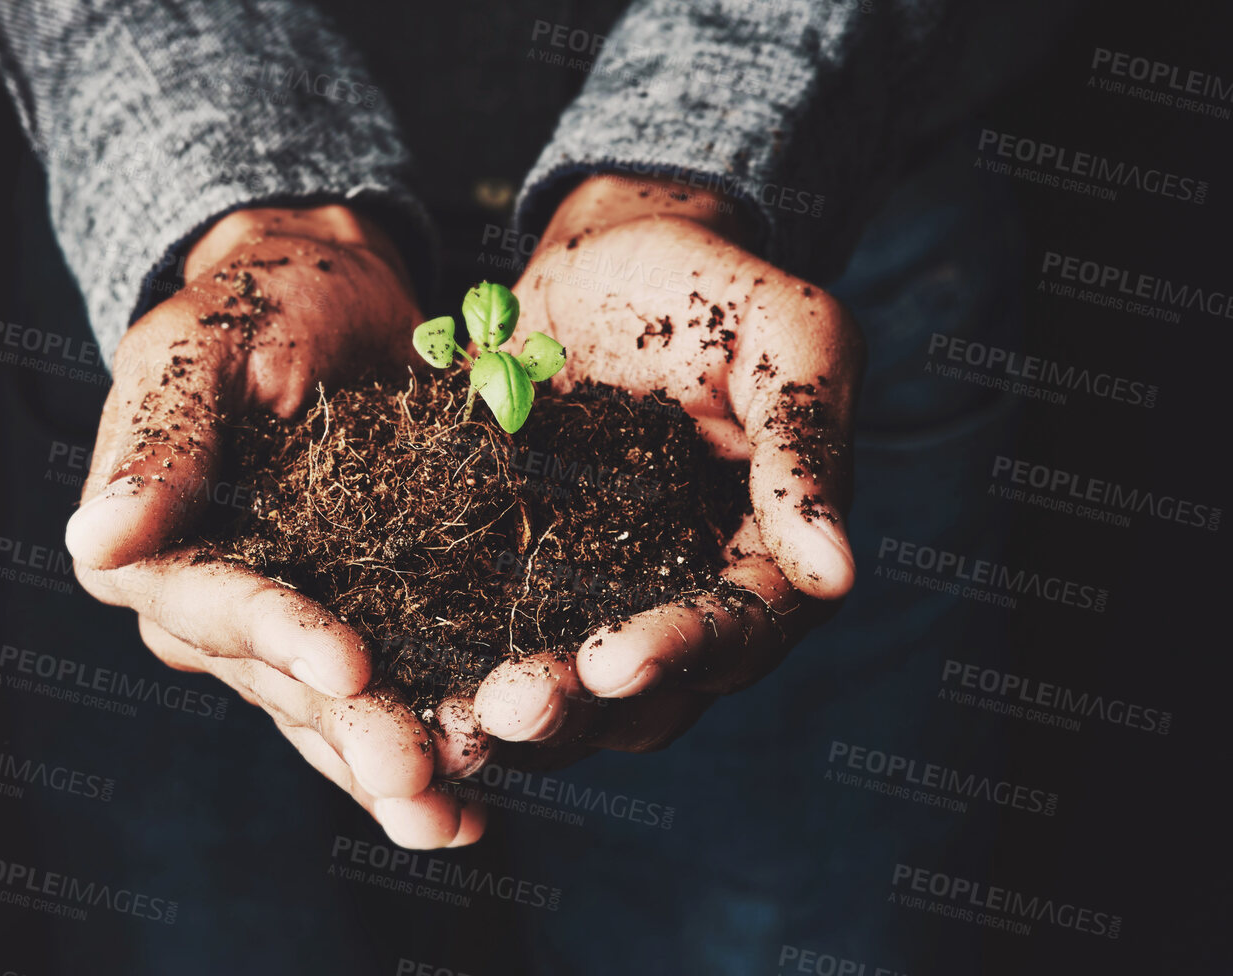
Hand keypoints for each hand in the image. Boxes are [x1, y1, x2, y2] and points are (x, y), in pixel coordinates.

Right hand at [67, 205, 486, 847]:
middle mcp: (204, 612)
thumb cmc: (255, 298)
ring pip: (330, 719)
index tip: (348, 664)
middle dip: (351, 732)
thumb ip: (157, 438)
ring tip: (453, 818)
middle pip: (279, 686)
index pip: (216, 605)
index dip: (280, 638)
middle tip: (419, 777)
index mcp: (148, 549)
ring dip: (388, 773)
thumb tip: (96, 537)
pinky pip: (381, 706)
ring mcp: (278, 634)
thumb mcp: (200, 345)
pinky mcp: (352, 627)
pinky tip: (476, 812)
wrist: (330, 294)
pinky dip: (426, 750)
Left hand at [473, 173, 861, 761]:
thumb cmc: (712, 283)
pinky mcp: (518, 580)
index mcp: (765, 553)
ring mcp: (597, 598)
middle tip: (511, 709)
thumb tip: (835, 575)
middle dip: (579, 708)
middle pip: (646, 692)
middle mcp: (683, 596)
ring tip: (454, 727)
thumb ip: (803, 446)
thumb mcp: (787, 336)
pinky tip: (406, 696)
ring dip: (516, 719)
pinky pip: (488, 646)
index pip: (736, 628)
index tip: (613, 661)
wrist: (604, 253)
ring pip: (569, 695)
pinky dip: (453, 678)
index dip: (678, 651)